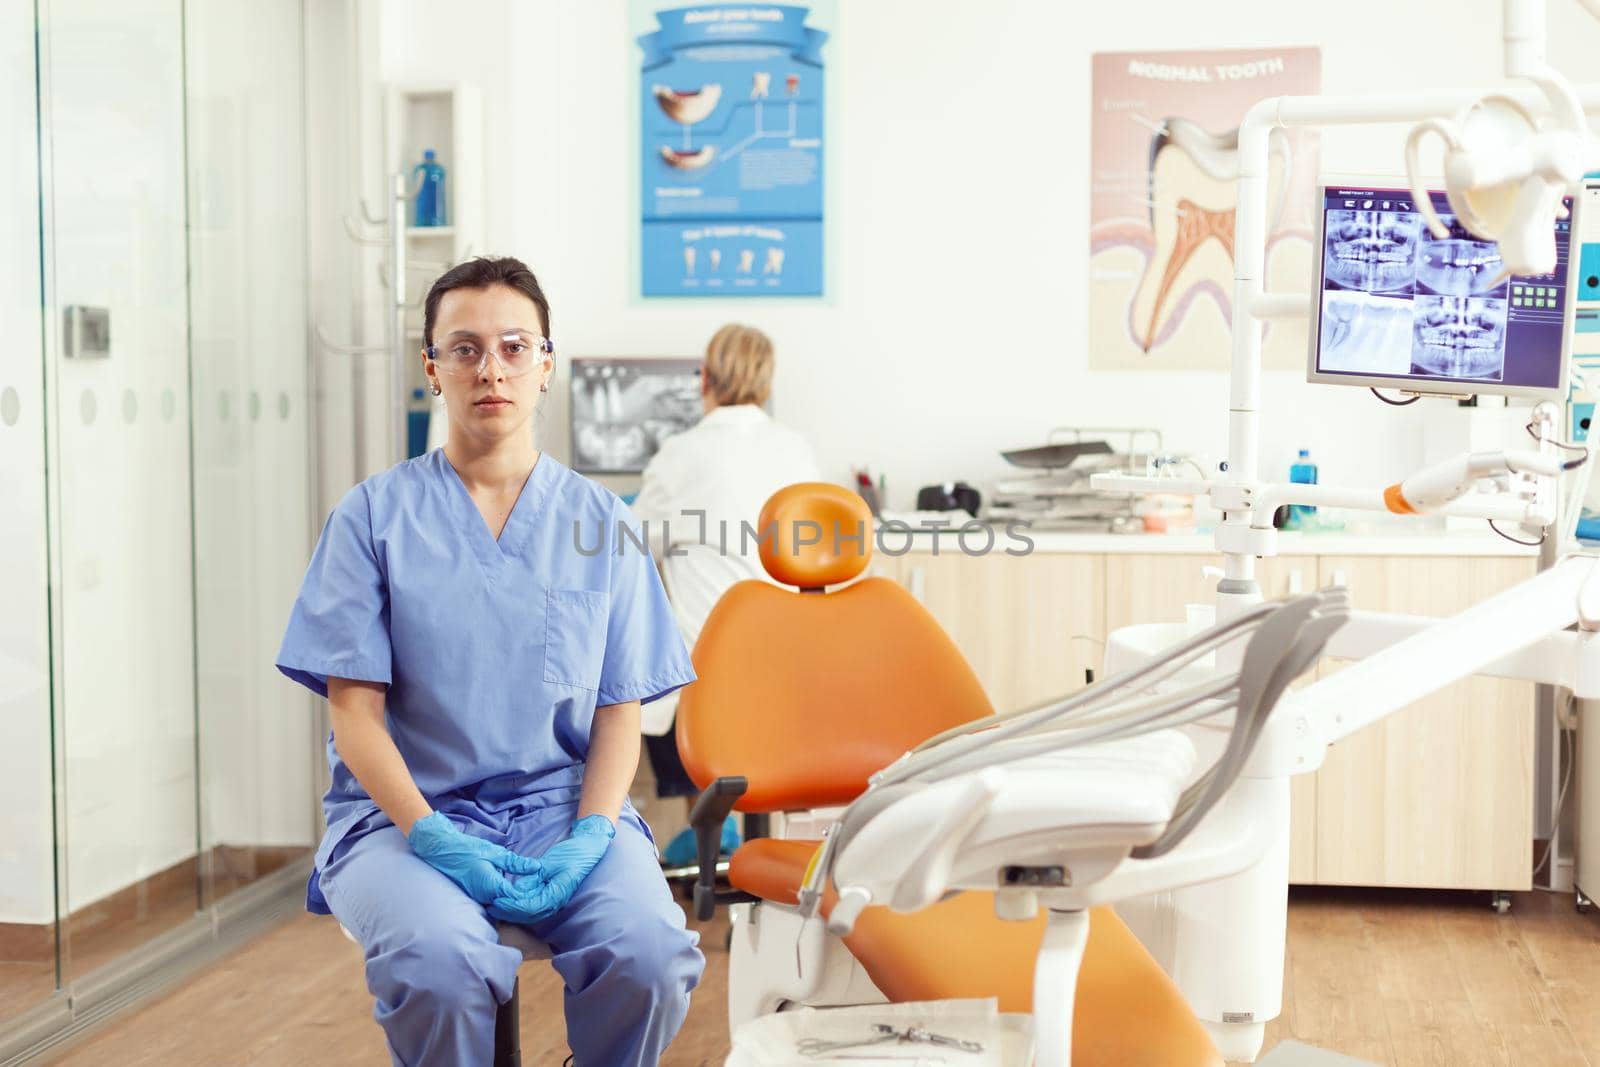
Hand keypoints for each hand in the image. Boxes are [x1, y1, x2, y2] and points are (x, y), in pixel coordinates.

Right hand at [407, 811, 540, 904]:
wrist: (442, 851)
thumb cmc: (467, 850)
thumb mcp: (495, 853)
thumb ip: (516, 864)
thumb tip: (536, 868)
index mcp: (492, 887)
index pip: (517, 899)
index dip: (531, 895)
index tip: (543, 888)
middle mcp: (485, 898)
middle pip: (510, 907)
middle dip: (526, 902)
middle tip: (542, 893)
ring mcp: (478, 900)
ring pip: (502, 907)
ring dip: (516, 902)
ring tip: (532, 892)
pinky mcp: (475, 898)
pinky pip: (493, 903)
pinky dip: (505, 900)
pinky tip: (515, 892)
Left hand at [485, 815, 614, 923]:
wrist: (588, 848)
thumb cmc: (573, 854)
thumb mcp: (550, 862)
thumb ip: (534, 877)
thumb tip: (517, 890)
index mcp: (557, 894)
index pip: (530, 907)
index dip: (512, 906)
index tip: (496, 900)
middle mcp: (555, 901)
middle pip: (527, 914)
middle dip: (508, 911)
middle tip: (489, 904)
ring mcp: (553, 899)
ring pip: (529, 911)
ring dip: (511, 909)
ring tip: (494, 903)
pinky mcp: (550, 894)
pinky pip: (532, 903)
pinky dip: (518, 903)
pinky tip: (507, 898)